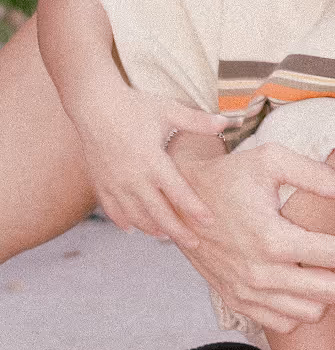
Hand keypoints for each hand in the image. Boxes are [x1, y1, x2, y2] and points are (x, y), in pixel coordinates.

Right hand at [72, 85, 227, 248]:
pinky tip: (133, 228)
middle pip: (158, 214)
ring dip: (152, 229)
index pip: (178, 193)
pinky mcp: (101, 183)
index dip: (195, 210)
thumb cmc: (134, 106)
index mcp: (153, 162)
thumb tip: (227, 121)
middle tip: (195, 245)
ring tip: (167, 236)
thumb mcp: (168, 111)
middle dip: (178, 231)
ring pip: (135, 217)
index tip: (210, 222)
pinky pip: (113, 210)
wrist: (93, 104)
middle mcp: (133, 178)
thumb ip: (197, 121)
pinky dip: (124, 221)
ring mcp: (115, 184)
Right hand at [177, 141, 334, 333]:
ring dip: (331, 289)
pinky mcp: (237, 301)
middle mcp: (260, 275)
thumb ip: (317, 174)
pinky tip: (305, 278)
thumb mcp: (272, 160)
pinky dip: (302, 306)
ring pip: (310, 313)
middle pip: (330, 291)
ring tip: (333, 261)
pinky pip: (283, 322)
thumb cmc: (229, 176)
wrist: (179, 200)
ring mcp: (247, 293)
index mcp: (272, 240)